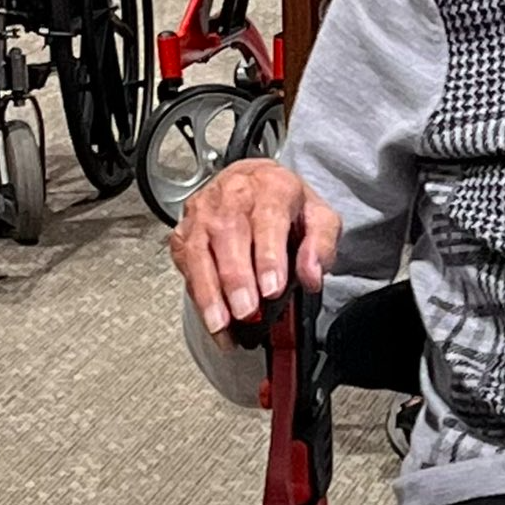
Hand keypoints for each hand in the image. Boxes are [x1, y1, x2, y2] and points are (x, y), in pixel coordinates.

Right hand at [169, 158, 340, 344]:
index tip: (272, 289)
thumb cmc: (283, 202)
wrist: (251, 180)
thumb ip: (321, 244)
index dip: (269, 257)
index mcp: (271, 187)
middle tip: (247, 311)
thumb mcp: (318, 215)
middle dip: (237, 279)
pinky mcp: (183, 233)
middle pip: (229, 235)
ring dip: (209, 293)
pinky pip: (186, 266)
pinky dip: (197, 295)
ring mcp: (203, 214)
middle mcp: (232, 196)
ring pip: (199, 252)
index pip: (268, 220)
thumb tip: (312, 276)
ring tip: (221, 324)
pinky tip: (209, 318)